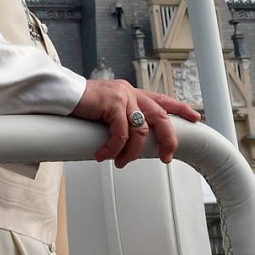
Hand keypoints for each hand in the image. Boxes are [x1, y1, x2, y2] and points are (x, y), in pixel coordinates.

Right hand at [68, 79, 200, 167]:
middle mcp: (130, 92)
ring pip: (141, 131)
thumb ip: (119, 120)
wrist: (59, 94)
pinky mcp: (113, 103)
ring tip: (120, 162)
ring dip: (132, 152)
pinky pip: (121, 134)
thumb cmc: (78, 105)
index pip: (161, 99)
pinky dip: (113, 149)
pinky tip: (103, 155)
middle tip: (166, 158)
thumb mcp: (105, 111)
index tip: (195, 117)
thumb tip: (128, 143)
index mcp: (131, 93)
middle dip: (168, 140)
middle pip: (161, 117)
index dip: (180, 108)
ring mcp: (123, 96)